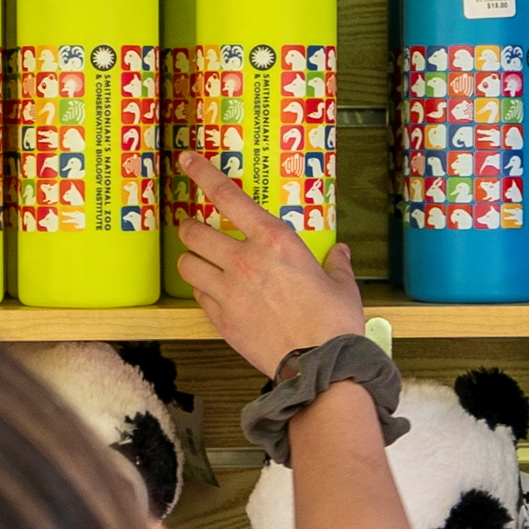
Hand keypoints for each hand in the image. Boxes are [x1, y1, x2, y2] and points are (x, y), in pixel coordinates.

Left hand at [176, 151, 363, 375]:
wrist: (320, 368)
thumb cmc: (334, 324)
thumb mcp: (341, 285)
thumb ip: (335, 264)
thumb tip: (339, 252)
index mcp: (274, 241)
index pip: (227, 197)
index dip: (202, 173)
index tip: (187, 159)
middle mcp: (245, 260)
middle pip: (194, 232)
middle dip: (191, 228)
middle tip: (198, 230)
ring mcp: (228, 291)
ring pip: (187, 265)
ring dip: (192, 260)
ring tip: (204, 263)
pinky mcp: (221, 320)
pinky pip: (197, 296)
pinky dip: (202, 291)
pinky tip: (216, 294)